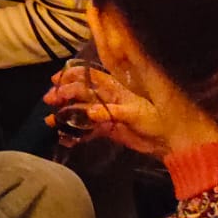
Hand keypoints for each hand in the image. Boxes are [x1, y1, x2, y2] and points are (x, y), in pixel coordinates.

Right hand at [43, 62, 167, 157]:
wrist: (168, 142)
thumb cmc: (156, 121)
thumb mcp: (135, 114)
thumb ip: (111, 112)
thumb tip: (89, 112)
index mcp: (115, 89)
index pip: (90, 77)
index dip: (72, 76)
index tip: (56, 80)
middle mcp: (107, 99)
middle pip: (81, 93)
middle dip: (63, 94)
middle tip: (49, 100)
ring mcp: (106, 114)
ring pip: (80, 111)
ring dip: (65, 115)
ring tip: (51, 121)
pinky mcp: (107, 130)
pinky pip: (87, 130)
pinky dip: (76, 134)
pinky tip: (65, 139)